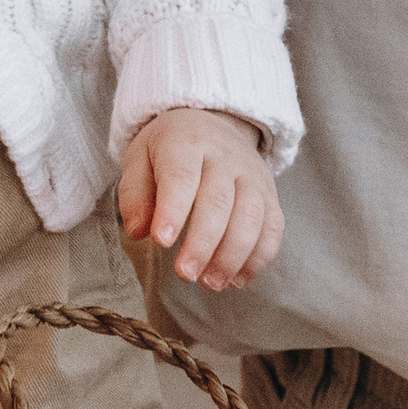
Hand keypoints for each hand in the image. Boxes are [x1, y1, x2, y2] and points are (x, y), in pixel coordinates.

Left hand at [118, 108, 282, 290]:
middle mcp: (224, 156)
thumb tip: (138, 231)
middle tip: (185, 275)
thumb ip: (134, 194)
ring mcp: (252, 175)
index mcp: (186, 143)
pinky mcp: (269, 194)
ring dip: (232, 255)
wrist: (213, 124)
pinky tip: (237, 279)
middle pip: (219, 201)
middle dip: (203, 243)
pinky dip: (258, 257)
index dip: (173, 210)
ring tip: (211, 283)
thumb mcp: (140, 159)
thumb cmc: (169, 151)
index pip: (181, 177)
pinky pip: (273, 227)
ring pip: (251, 216)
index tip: (161, 242)